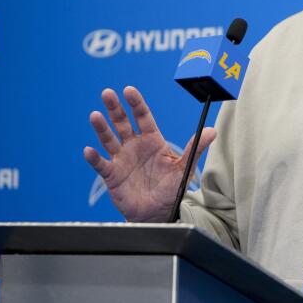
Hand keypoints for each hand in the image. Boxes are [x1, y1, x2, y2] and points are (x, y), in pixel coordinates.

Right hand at [82, 86, 214, 221]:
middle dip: (115, 108)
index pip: (143, 117)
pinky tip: (89, 150)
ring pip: (109, 140)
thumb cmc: (171, 188)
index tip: (129, 90)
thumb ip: (195, 148)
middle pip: (122, 123)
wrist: (158, 212)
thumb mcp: (184, 168)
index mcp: (152, 141)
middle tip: (107, 93)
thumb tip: (213, 130)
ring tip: (95, 115)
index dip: (136, 104)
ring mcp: (122, 159)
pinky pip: (101, 165)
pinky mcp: (112, 175)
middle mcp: (134, 146)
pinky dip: (94, 158)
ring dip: (102, 128)